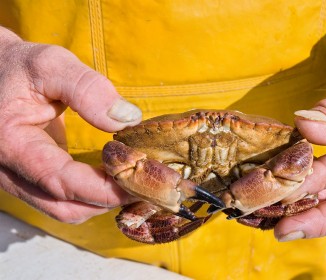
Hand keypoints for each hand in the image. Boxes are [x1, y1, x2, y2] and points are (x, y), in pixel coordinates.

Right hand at [0, 28, 141, 222]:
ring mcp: (20, 179)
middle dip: (108, 200)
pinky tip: (113, 180)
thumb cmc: (19, 67)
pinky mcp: (32, 177)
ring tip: (132, 182)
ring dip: (101, 202)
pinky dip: (90, 196)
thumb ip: (87, 89)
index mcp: (12, 145)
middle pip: (65, 207)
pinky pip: (63, 199)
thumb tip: (128, 118)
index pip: (61, 182)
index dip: (104, 188)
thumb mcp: (51, 65)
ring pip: (64, 209)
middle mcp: (10, 172)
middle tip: (143, 183)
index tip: (139, 180)